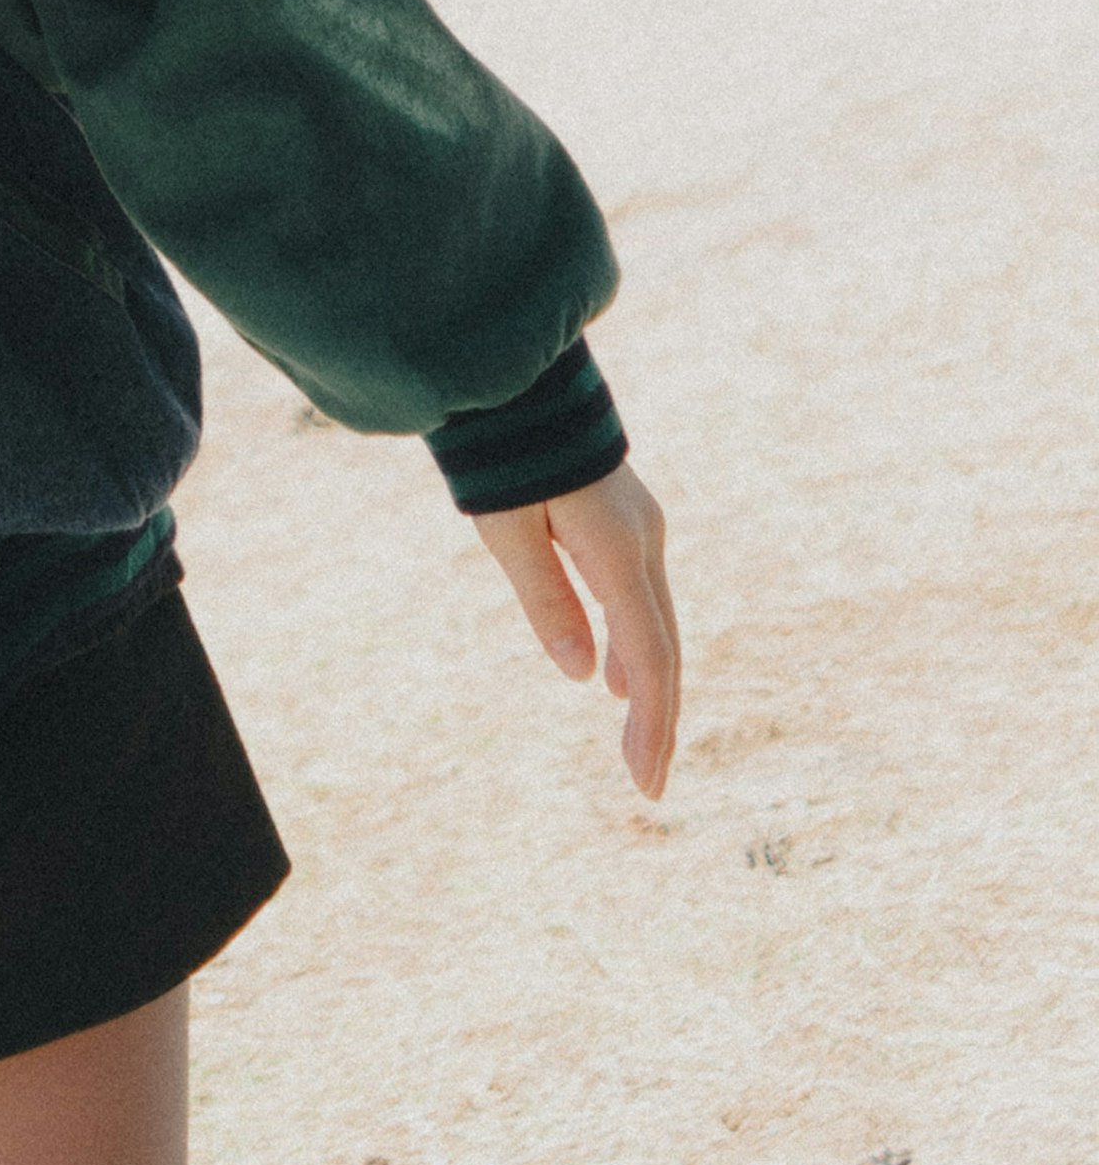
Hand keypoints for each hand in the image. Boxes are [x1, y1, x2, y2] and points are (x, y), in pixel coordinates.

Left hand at [473, 459, 681, 795]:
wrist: (516, 380)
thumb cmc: (502, 452)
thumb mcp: (508, 530)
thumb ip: (545, 598)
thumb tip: (581, 677)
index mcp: (618, 550)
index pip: (647, 657)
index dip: (652, 723)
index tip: (647, 784)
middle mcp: (644, 542)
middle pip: (662, 648)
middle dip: (658, 718)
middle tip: (649, 785)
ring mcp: (641, 529)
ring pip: (656, 623)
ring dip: (648, 684)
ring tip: (638, 745)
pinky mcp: (627, 521)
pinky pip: (641, 598)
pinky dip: (634, 645)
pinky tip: (613, 678)